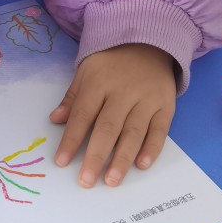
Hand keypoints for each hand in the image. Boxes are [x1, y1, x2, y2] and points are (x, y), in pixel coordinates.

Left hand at [50, 44, 175, 187]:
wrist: (149, 41)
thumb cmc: (112, 62)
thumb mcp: (87, 71)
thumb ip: (73, 97)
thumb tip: (55, 120)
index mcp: (99, 82)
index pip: (82, 115)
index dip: (71, 139)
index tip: (61, 161)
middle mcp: (123, 92)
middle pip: (108, 128)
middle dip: (96, 156)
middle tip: (86, 181)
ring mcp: (146, 99)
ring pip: (133, 133)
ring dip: (122, 159)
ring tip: (112, 181)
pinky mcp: (166, 105)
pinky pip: (159, 130)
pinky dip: (152, 149)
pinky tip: (142, 165)